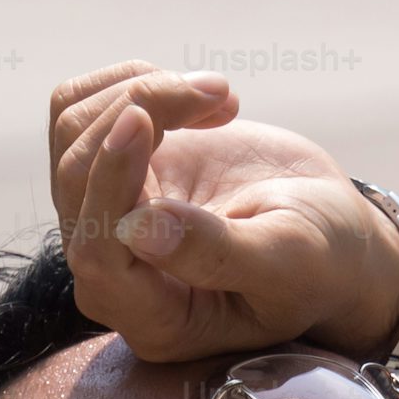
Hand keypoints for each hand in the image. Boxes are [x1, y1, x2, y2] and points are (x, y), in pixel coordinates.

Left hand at [46, 62, 398, 362]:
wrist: (326, 233)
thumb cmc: (319, 263)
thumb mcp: (287, 263)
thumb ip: (217, 254)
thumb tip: (135, 227)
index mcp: (155, 317)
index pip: (98, 251)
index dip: (110, 182)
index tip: (142, 120)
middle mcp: (114, 271)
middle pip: (76, 177)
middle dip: (138, 113)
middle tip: (216, 95)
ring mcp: (104, 214)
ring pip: (72, 130)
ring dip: (140, 90)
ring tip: (217, 96)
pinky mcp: (110, 167)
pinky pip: (82, 107)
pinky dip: (136, 82)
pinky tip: (197, 100)